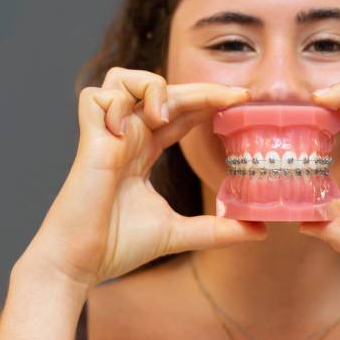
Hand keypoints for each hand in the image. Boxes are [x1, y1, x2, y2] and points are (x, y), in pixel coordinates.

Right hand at [25, 68, 266, 290]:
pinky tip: (129, 128)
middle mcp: (125, 137)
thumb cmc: (117, 246)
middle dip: (199, 88)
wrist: (81, 262)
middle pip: (161, 90)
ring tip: (165, 115)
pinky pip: (96, 96)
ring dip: (149, 86)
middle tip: (235, 97)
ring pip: (121, 78)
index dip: (208, 101)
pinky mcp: (89, 140)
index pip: (179, 112)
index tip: (243, 101)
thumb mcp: (179, 232)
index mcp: (142, 151)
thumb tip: (259, 231)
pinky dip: (115, 101)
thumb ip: (216, 229)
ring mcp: (106, 135)